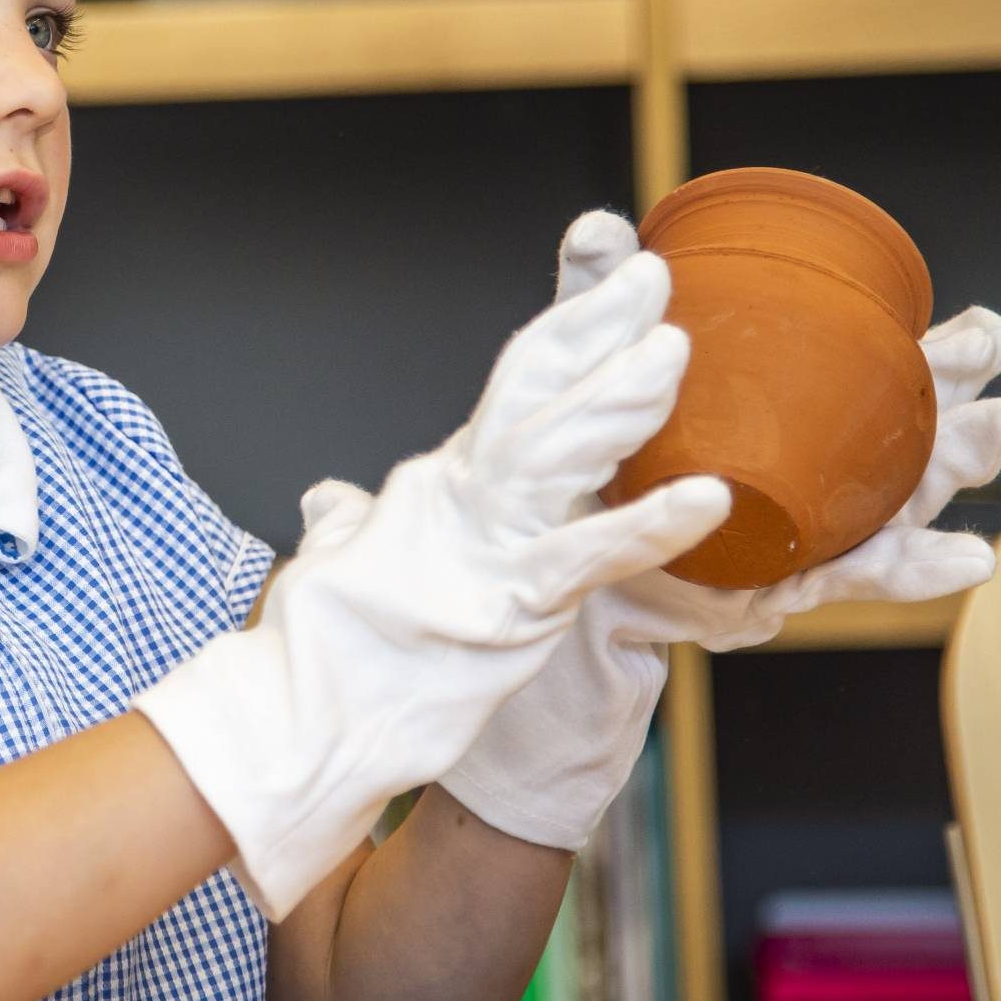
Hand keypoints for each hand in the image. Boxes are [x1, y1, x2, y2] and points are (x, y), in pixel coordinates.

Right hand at [131, 248, 731, 921]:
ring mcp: (484, 549)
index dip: (568, 331)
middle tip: (652, 276)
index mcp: (440, 487)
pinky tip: (708, 498)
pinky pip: (589, 558)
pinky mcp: (508, 609)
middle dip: (597, 329)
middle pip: (535, 392)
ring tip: (674, 350)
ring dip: (621, 398)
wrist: (292, 724)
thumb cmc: (316, 654)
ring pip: (559, 451)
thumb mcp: (334, 566)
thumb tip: (328, 501)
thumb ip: (344, 524)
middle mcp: (460, 498)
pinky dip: (649, 525)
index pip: (514, 389)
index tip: (621, 290)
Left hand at [432, 208, 1000, 850]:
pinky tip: (970, 559)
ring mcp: (804, 532)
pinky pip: (849, 578)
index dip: (936, 353)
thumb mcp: (591, 367)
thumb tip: (601, 225)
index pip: (875, 372)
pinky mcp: (773, 584)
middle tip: (999, 380)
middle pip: (907, 435)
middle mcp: (815, 473)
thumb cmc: (593, 453)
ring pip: (898, 501)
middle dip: (959, 404)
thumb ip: (596, 292)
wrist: (552, 553)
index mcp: (788, 409)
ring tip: (996, 434)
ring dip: (954, 469)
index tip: (984, 327)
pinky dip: (915, 569)